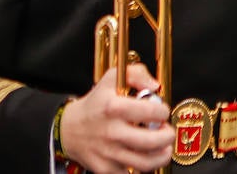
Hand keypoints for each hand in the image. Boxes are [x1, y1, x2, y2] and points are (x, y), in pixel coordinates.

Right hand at [59, 63, 174, 173]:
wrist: (68, 129)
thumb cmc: (95, 103)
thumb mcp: (112, 78)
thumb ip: (137, 73)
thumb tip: (155, 86)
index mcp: (114, 108)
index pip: (152, 111)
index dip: (164, 111)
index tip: (162, 111)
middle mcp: (111, 132)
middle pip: (153, 141)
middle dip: (168, 136)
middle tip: (166, 131)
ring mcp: (108, 153)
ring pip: (146, 162)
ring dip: (162, 155)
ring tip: (163, 147)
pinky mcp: (105, 169)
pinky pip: (132, 173)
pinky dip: (144, 166)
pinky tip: (146, 156)